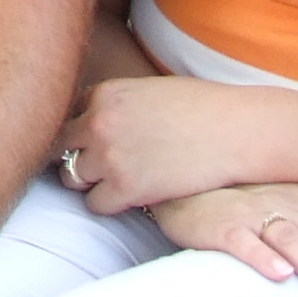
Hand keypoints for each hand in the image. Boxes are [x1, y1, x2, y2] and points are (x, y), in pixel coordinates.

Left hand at [62, 75, 297, 214]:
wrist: (239, 132)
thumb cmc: (203, 109)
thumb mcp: (149, 91)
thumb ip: (117, 104)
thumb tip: (92, 121)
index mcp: (104, 93)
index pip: (66, 115)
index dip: (79, 131)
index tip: (91, 142)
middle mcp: (97, 122)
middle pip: (59, 146)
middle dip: (73, 156)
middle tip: (97, 166)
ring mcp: (108, 157)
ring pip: (72, 177)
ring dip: (91, 181)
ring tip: (119, 180)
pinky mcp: (126, 189)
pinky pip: (96, 205)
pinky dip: (110, 204)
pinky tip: (132, 197)